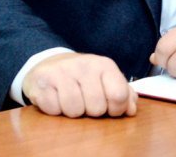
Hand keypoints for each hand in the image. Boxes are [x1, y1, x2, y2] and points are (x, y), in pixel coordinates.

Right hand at [22, 52, 137, 117]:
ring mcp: (62, 71)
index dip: (116, 110)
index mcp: (105, 65)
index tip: (109, 108)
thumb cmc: (83, 77)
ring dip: (73, 112)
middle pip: (97, 108)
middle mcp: (85, 65)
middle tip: (86, 101)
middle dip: (92, 111)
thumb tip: (132, 110)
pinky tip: (56, 98)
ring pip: (75, 111)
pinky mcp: (43, 81)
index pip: (119, 95)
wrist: (50, 64)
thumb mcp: (106, 80)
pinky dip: (56, 110)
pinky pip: (54, 110)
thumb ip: (123, 94)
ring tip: (71, 100)